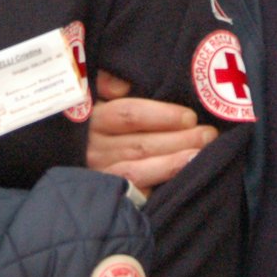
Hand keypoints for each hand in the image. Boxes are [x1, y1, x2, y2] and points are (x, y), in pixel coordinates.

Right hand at [87, 71, 215, 192]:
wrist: (68, 168)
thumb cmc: (89, 121)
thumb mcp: (89, 94)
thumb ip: (103, 82)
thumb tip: (123, 86)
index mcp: (90, 118)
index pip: (129, 115)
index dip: (161, 116)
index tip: (190, 116)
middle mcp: (93, 148)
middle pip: (141, 144)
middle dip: (178, 139)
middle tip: (209, 134)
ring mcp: (99, 174)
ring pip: (138, 170)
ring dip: (172, 163)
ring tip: (200, 155)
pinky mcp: (107, 194)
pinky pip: (134, 193)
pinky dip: (158, 185)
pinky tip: (181, 180)